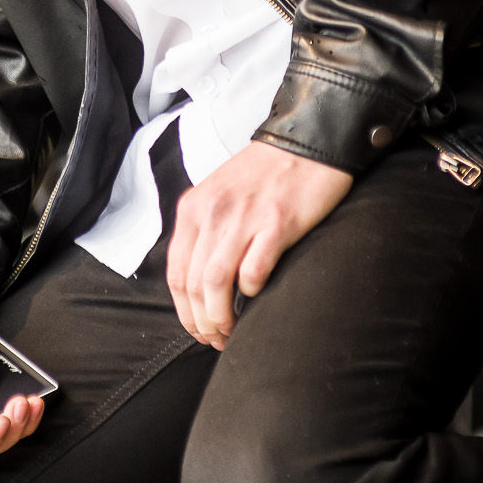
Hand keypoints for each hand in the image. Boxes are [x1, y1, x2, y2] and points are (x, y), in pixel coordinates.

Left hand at [166, 141, 351, 349]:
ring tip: (232, 332)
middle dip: (202, 322)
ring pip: (215, 284)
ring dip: (220, 317)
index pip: (176, 273)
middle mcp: (212, 213)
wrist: (306, 143)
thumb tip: (198, 281)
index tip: (198, 329)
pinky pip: (253, 271)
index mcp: (194, 208)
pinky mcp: (276, 224)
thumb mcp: (219, 195)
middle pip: (193, 284)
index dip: (184, 311)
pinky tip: (257, 294)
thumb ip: (205, 230)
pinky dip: (251, 292)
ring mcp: (243, 219)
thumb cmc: (265, 174)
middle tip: (216, 339)